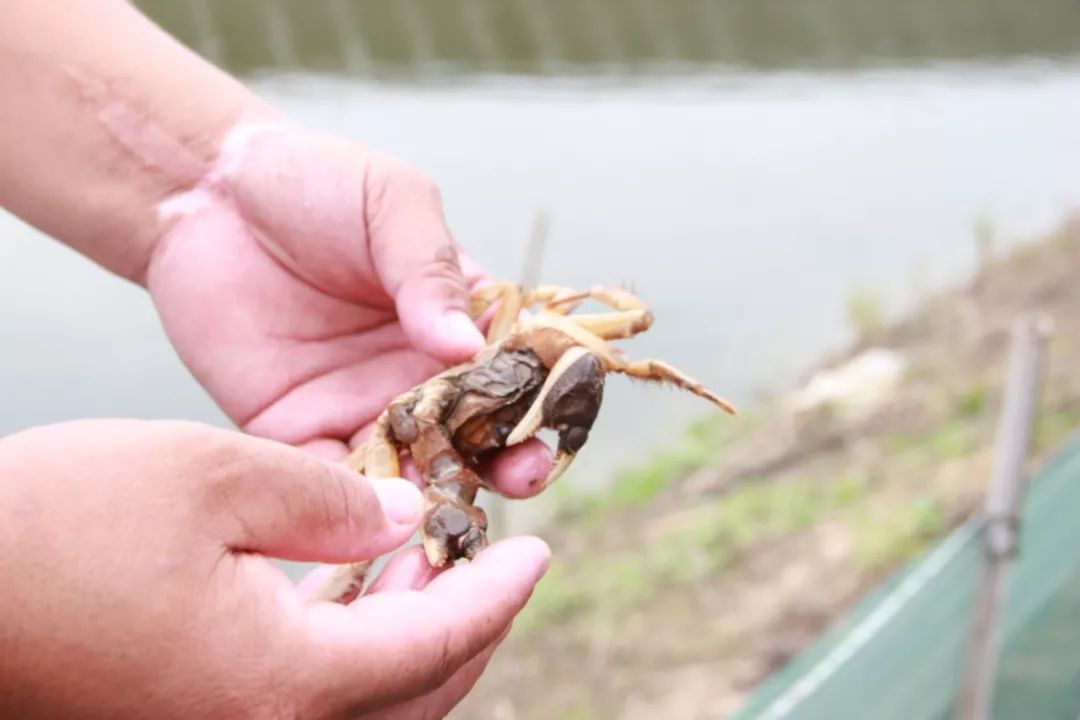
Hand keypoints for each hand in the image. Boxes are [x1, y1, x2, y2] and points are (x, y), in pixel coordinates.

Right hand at [0, 420, 549, 718]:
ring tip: (423, 565)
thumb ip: (330, 501)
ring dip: (409, 642)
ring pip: (362, 709)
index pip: (435, 642)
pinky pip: (299, 705)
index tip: (538, 552)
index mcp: (282, 683)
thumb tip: (402, 523)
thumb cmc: (58, 523)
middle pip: (413, 696)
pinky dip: (346, 655)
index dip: (498, 594)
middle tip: (490, 561)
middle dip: (467, 628)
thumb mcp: (213, 476)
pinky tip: (343, 592)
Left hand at [148, 124, 549, 495]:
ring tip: (448, 506)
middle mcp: (421, 372)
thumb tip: (467, 346)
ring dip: (436, 494)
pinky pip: (336, 482)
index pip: (516, 370)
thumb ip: (430, 271)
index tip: (551, 425)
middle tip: (518, 477)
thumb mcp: (392, 204)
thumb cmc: (315, 183)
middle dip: (503, 462)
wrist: (205, 194)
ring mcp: (364, 406)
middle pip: (477, 433)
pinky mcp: (302, 431)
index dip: (541, 402)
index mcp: (460, 316)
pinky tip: (374, 514)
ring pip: (415, 469)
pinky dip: (358, 507)